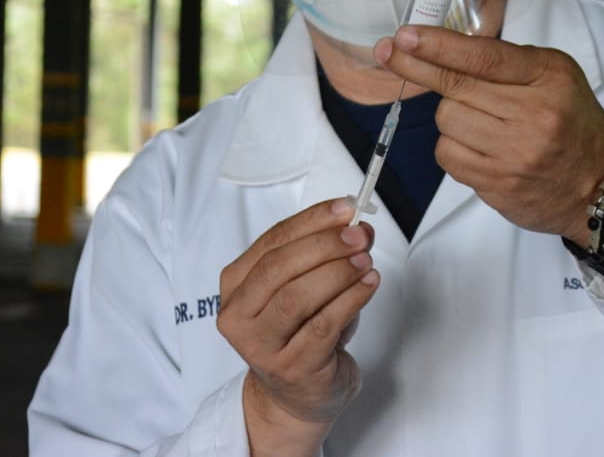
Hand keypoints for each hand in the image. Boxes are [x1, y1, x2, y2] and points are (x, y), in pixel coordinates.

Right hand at [217, 199, 379, 454]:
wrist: (297, 396)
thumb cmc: (301, 332)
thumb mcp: (306, 287)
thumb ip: (325, 254)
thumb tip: (357, 226)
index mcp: (235, 286)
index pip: (271, 243)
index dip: (311, 221)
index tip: (345, 208)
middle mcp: (238, 317)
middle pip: (278, 268)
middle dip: (324, 245)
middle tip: (359, 235)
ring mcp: (261, 347)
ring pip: (296, 297)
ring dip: (337, 272)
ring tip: (365, 260)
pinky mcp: (292, 369)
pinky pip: (323, 326)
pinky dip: (350, 300)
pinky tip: (368, 284)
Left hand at [374, 25, 603, 245]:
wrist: (601, 185)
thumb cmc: (571, 121)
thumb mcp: (556, 76)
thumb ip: (508, 61)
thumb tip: (444, 49)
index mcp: (549, 78)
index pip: (484, 58)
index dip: (438, 45)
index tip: (405, 35)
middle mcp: (534, 115)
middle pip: (455, 88)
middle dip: (416, 67)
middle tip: (389, 51)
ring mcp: (515, 155)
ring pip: (446, 122)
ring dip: (450, 116)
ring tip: (478, 120)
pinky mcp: (498, 186)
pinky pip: (448, 157)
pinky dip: (453, 147)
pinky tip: (477, 147)